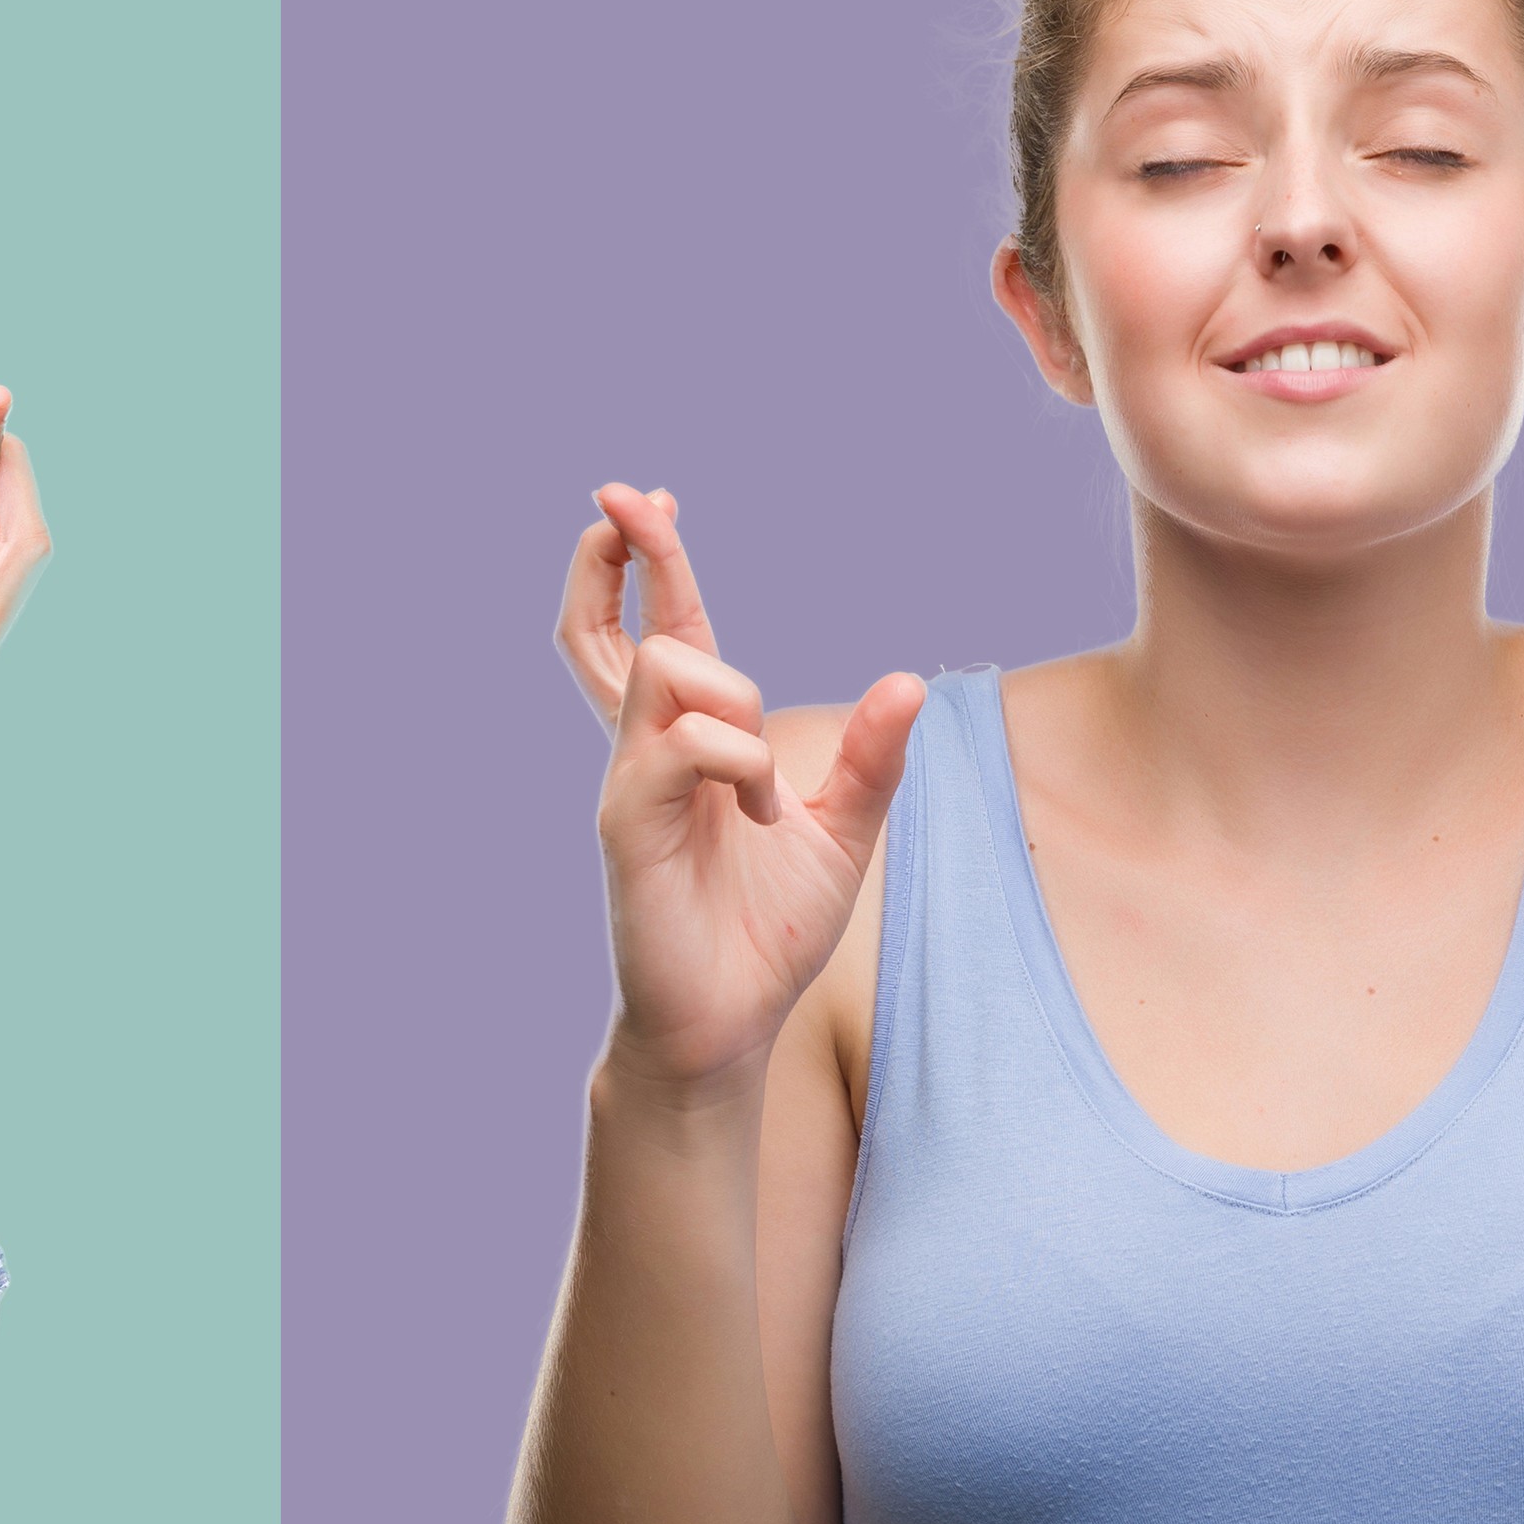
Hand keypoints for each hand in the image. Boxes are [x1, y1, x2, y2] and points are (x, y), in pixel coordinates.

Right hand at [560, 480, 909, 1087]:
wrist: (729, 1027)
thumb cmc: (769, 932)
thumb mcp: (842, 832)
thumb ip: (872, 759)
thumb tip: (906, 682)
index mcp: (695, 748)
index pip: (664, 633)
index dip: (650, 565)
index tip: (646, 502)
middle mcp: (651, 755)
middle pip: (618, 634)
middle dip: (618, 558)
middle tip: (622, 496)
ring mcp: (632, 788)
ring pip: (665, 672)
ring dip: (731, 697)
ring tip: (763, 788)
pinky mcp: (627, 829)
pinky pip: (674, 748)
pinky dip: (735, 761)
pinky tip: (759, 815)